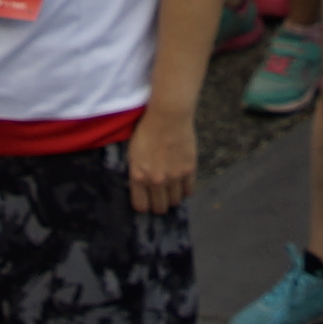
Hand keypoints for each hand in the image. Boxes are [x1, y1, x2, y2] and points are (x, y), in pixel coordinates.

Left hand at [125, 93, 197, 216]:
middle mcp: (156, 180)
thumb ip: (137, 174)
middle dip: (159, 205)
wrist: (168, 116)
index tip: (146, 202)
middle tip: (160, 198)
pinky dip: (185, 190)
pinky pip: (189, 191)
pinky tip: (181, 183)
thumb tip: (142, 189)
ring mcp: (174, 176)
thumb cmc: (147, 131)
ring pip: (175, 201)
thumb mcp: (133, 154)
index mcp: (138, 176)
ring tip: (171, 189)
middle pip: (160, 207)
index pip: (141, 206)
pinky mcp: (189, 170)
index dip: (144, 206)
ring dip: (172, 198)